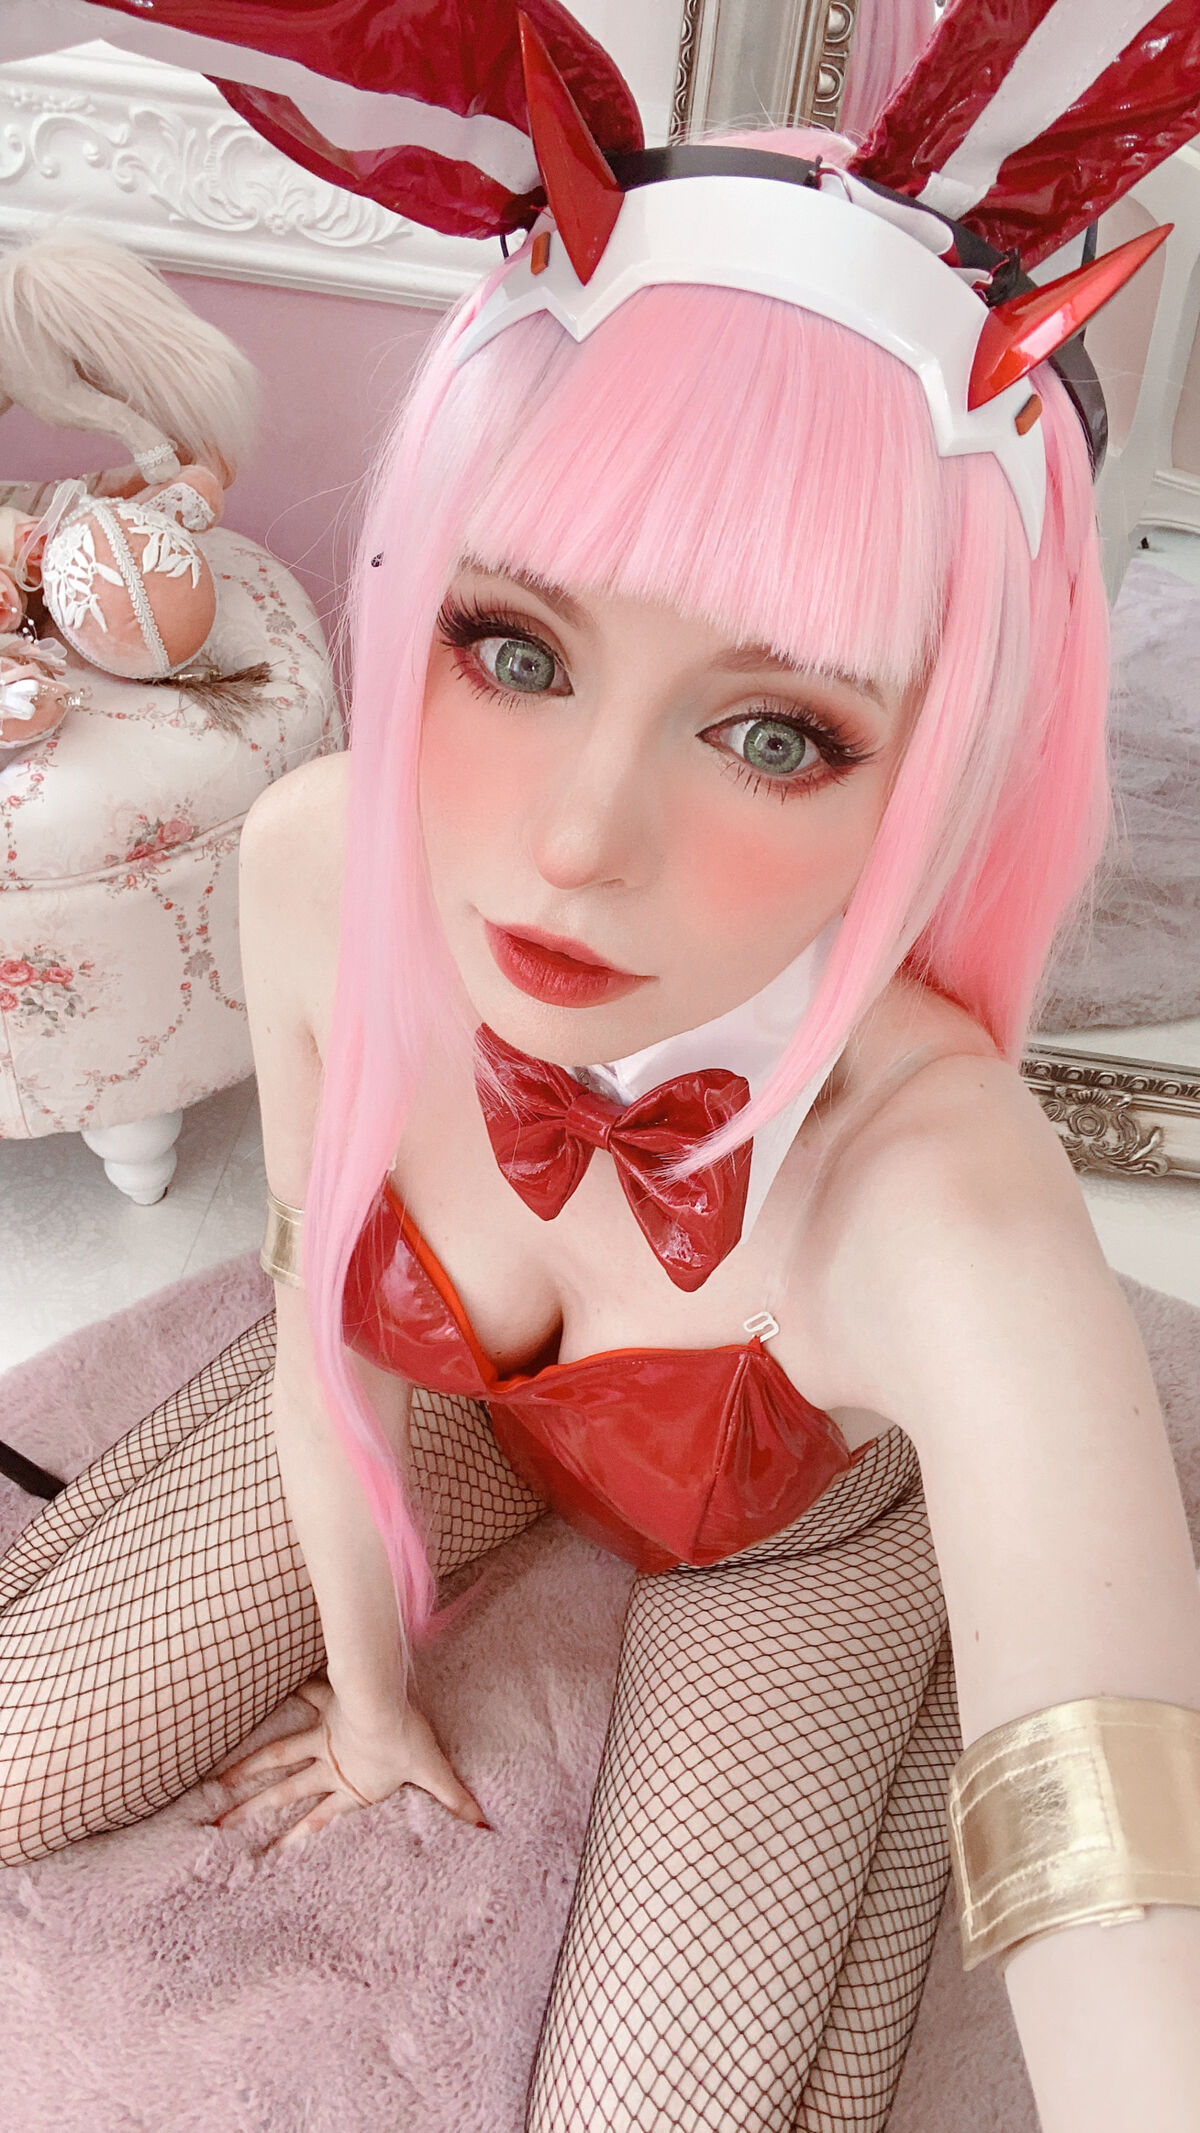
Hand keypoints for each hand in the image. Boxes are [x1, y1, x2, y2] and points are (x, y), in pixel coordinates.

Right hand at [211, 1676, 488, 1852]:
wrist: (389, 1702)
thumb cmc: (410, 1740)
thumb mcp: (434, 1772)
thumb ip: (456, 1800)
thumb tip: (487, 1828)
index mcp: (350, 1786)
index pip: (317, 1820)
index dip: (293, 1840)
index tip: (266, 1857)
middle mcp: (328, 1765)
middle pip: (284, 1791)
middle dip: (252, 1808)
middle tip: (220, 1824)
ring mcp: (321, 1737)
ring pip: (277, 1754)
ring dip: (247, 1766)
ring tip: (218, 1779)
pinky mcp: (324, 1705)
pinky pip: (303, 1697)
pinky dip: (285, 1692)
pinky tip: (258, 1688)